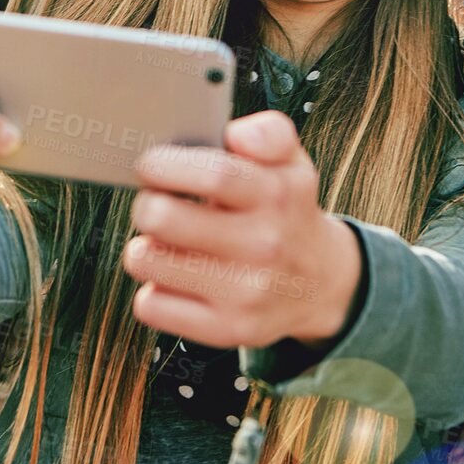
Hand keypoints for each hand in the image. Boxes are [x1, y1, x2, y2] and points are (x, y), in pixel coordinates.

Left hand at [123, 109, 361, 349]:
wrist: (320, 283)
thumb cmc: (287, 212)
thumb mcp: (291, 164)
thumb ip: (269, 134)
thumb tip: (239, 136)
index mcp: (276, 196)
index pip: (213, 174)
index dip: (166, 165)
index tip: (151, 165)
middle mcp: (264, 246)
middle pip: (165, 218)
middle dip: (145, 204)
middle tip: (153, 203)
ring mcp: (245, 293)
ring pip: (148, 261)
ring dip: (143, 246)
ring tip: (164, 242)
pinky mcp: (227, 329)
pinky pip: (152, 306)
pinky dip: (151, 290)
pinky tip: (174, 278)